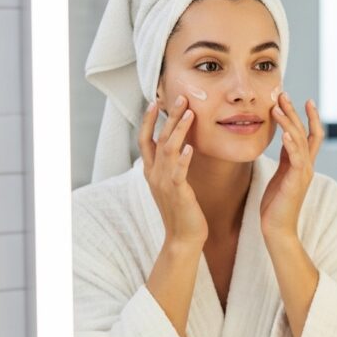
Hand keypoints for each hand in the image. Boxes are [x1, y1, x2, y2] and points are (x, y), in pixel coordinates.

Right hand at [139, 96, 206, 247]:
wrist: (183, 238)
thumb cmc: (182, 211)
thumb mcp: (173, 185)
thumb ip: (173, 167)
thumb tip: (180, 147)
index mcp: (152, 171)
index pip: (145, 140)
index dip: (149, 120)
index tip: (155, 102)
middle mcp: (155, 174)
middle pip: (158, 139)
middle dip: (169, 117)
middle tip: (181, 98)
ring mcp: (164, 183)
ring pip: (168, 150)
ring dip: (179, 130)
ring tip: (189, 113)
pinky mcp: (178, 193)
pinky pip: (179, 172)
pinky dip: (184, 159)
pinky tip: (191, 147)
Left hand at [260, 92, 324, 239]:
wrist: (278, 228)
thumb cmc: (276, 205)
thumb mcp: (280, 175)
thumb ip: (285, 158)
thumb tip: (283, 141)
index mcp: (302, 164)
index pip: (310, 135)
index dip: (308, 116)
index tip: (301, 99)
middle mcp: (307, 165)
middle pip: (305, 132)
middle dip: (294, 112)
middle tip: (283, 94)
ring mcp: (303, 173)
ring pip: (299, 141)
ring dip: (288, 122)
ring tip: (278, 107)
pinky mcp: (296, 181)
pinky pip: (296, 158)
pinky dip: (291, 144)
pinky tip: (284, 133)